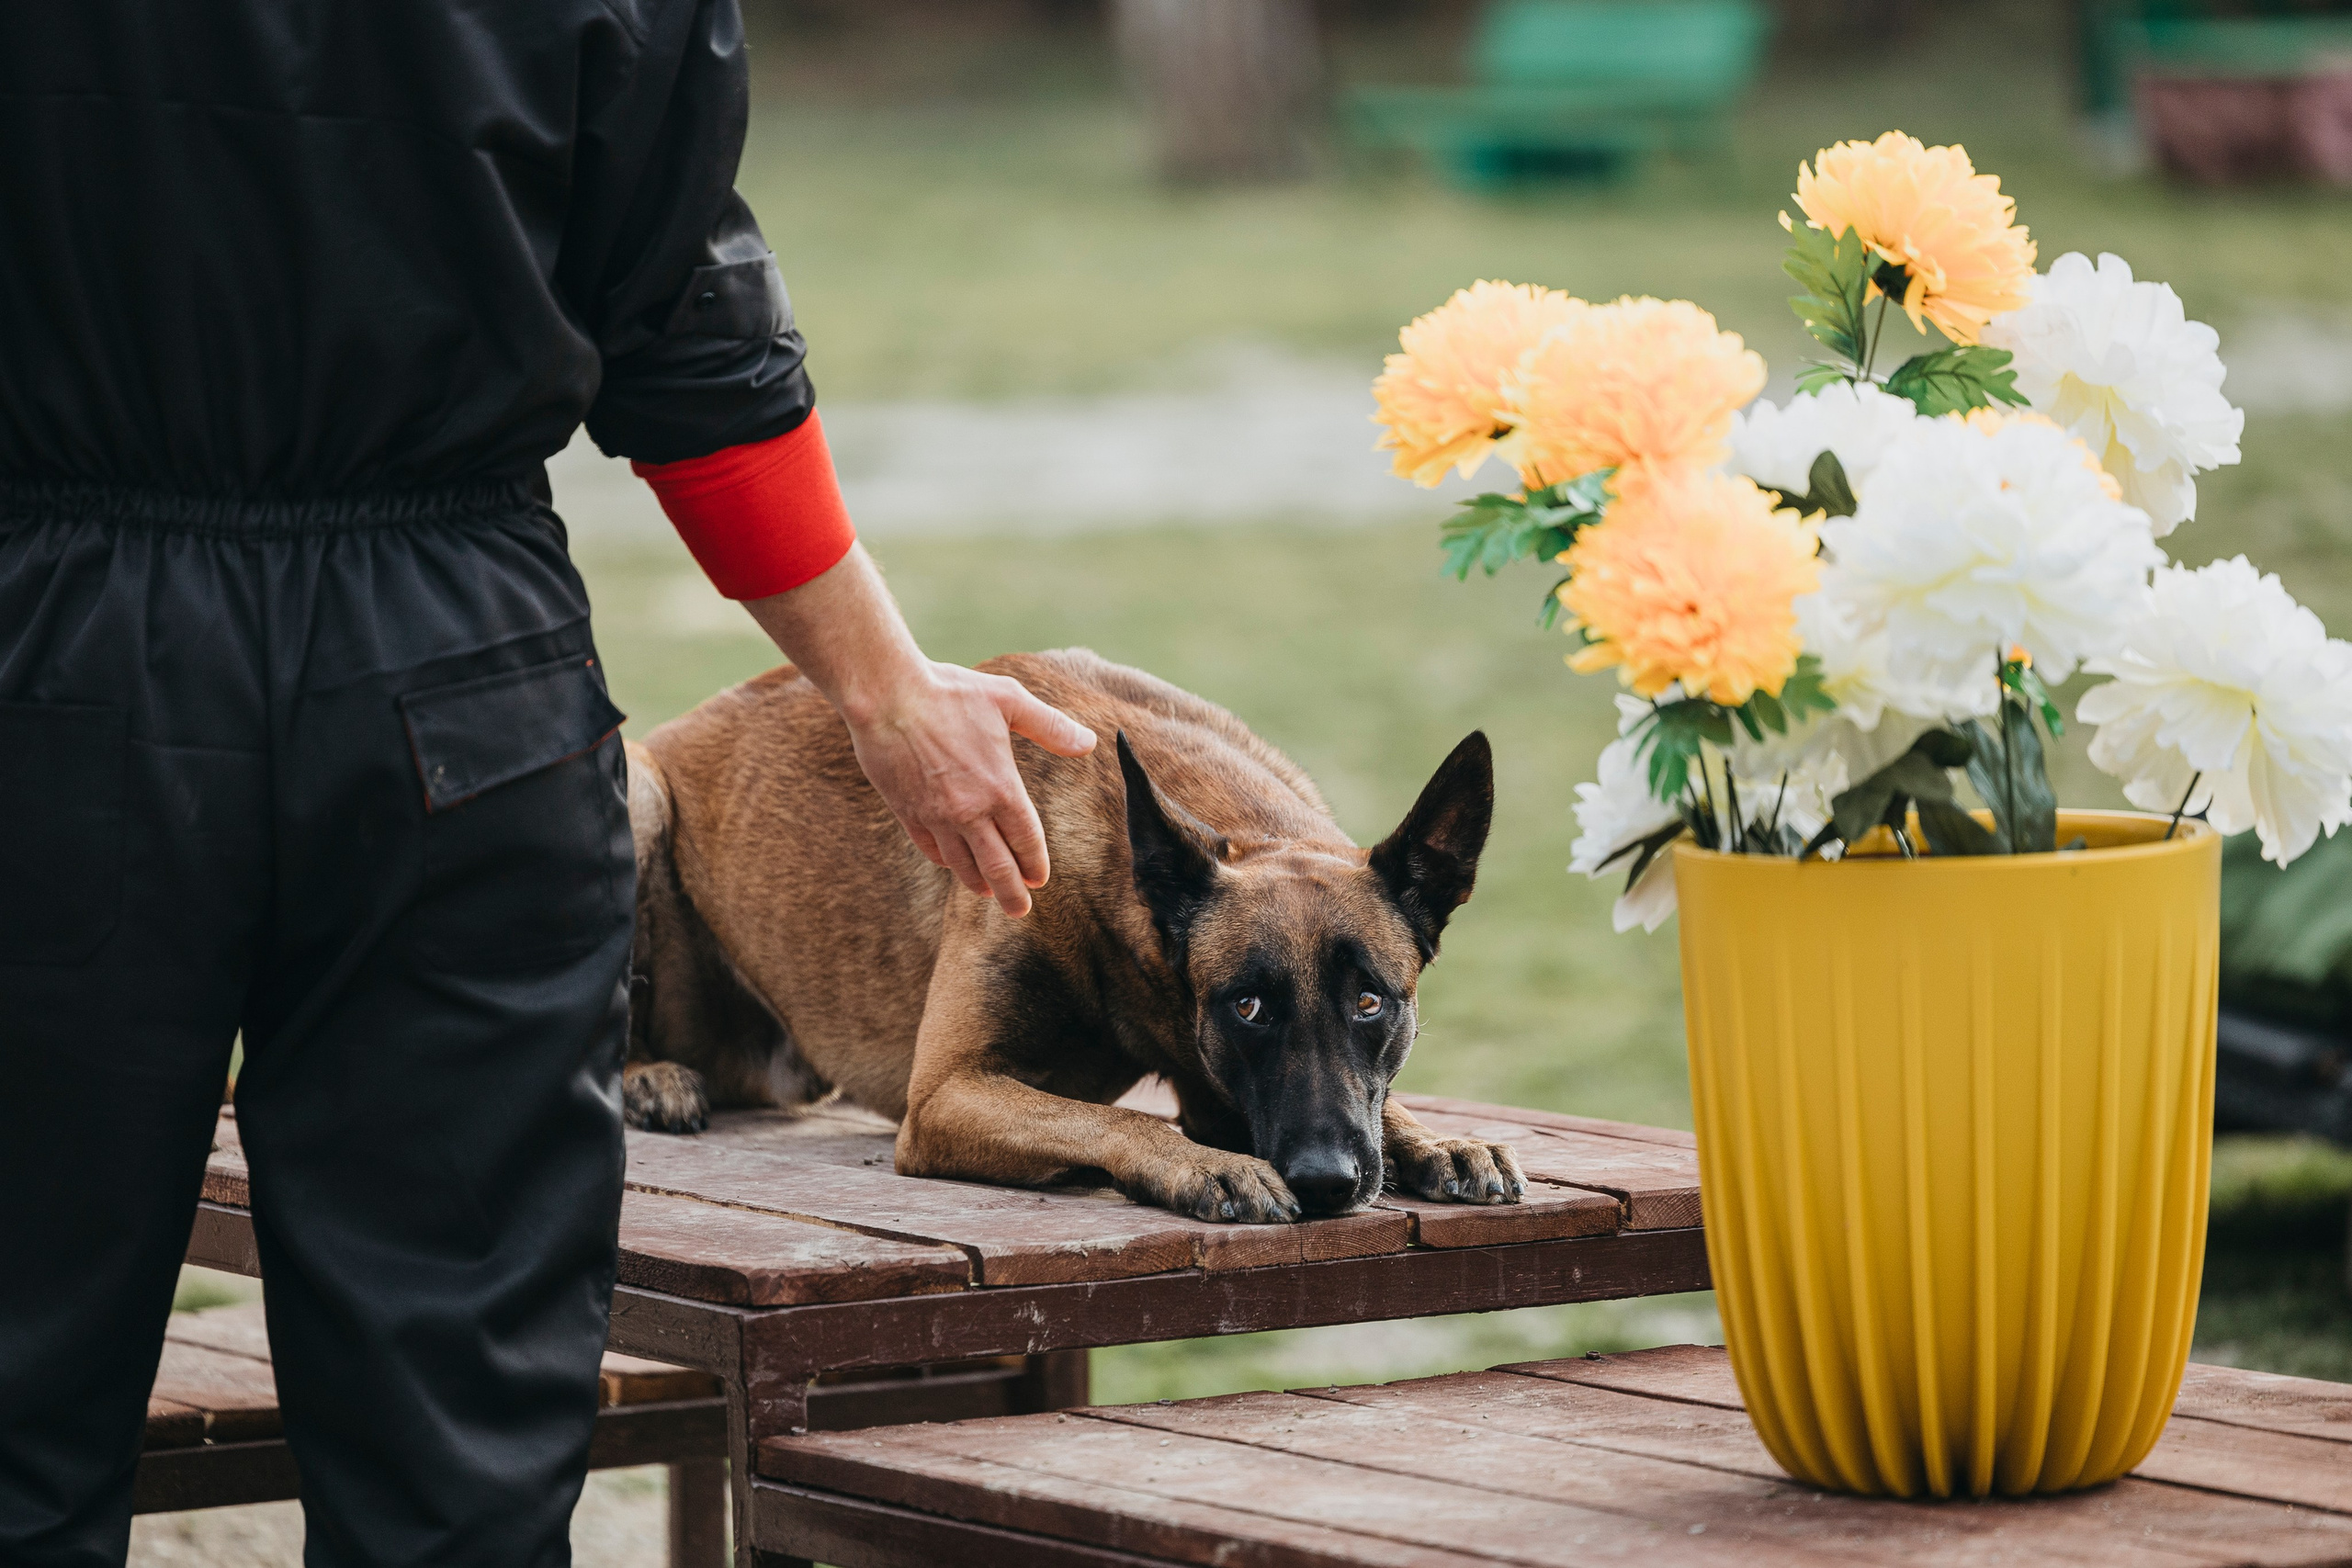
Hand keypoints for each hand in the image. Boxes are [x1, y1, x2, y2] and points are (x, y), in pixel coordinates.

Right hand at [738, 545, 1095, 917]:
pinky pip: (931, 849)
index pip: (1026, 840)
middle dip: (1012, 893)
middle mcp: (971, 811)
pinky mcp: (907, 813)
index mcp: (1001, 788)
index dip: (1034, 863)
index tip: (1040, 880)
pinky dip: (946, 862)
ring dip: (979, 883)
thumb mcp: (1009, 700)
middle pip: (997, 867)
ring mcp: (936, 816)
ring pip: (963, 865)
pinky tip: (953, 864)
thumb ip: (1050, 727)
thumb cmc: (951, 692)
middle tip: (1020, 910)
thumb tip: (1088, 742)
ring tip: (989, 894)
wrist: (887, 696)